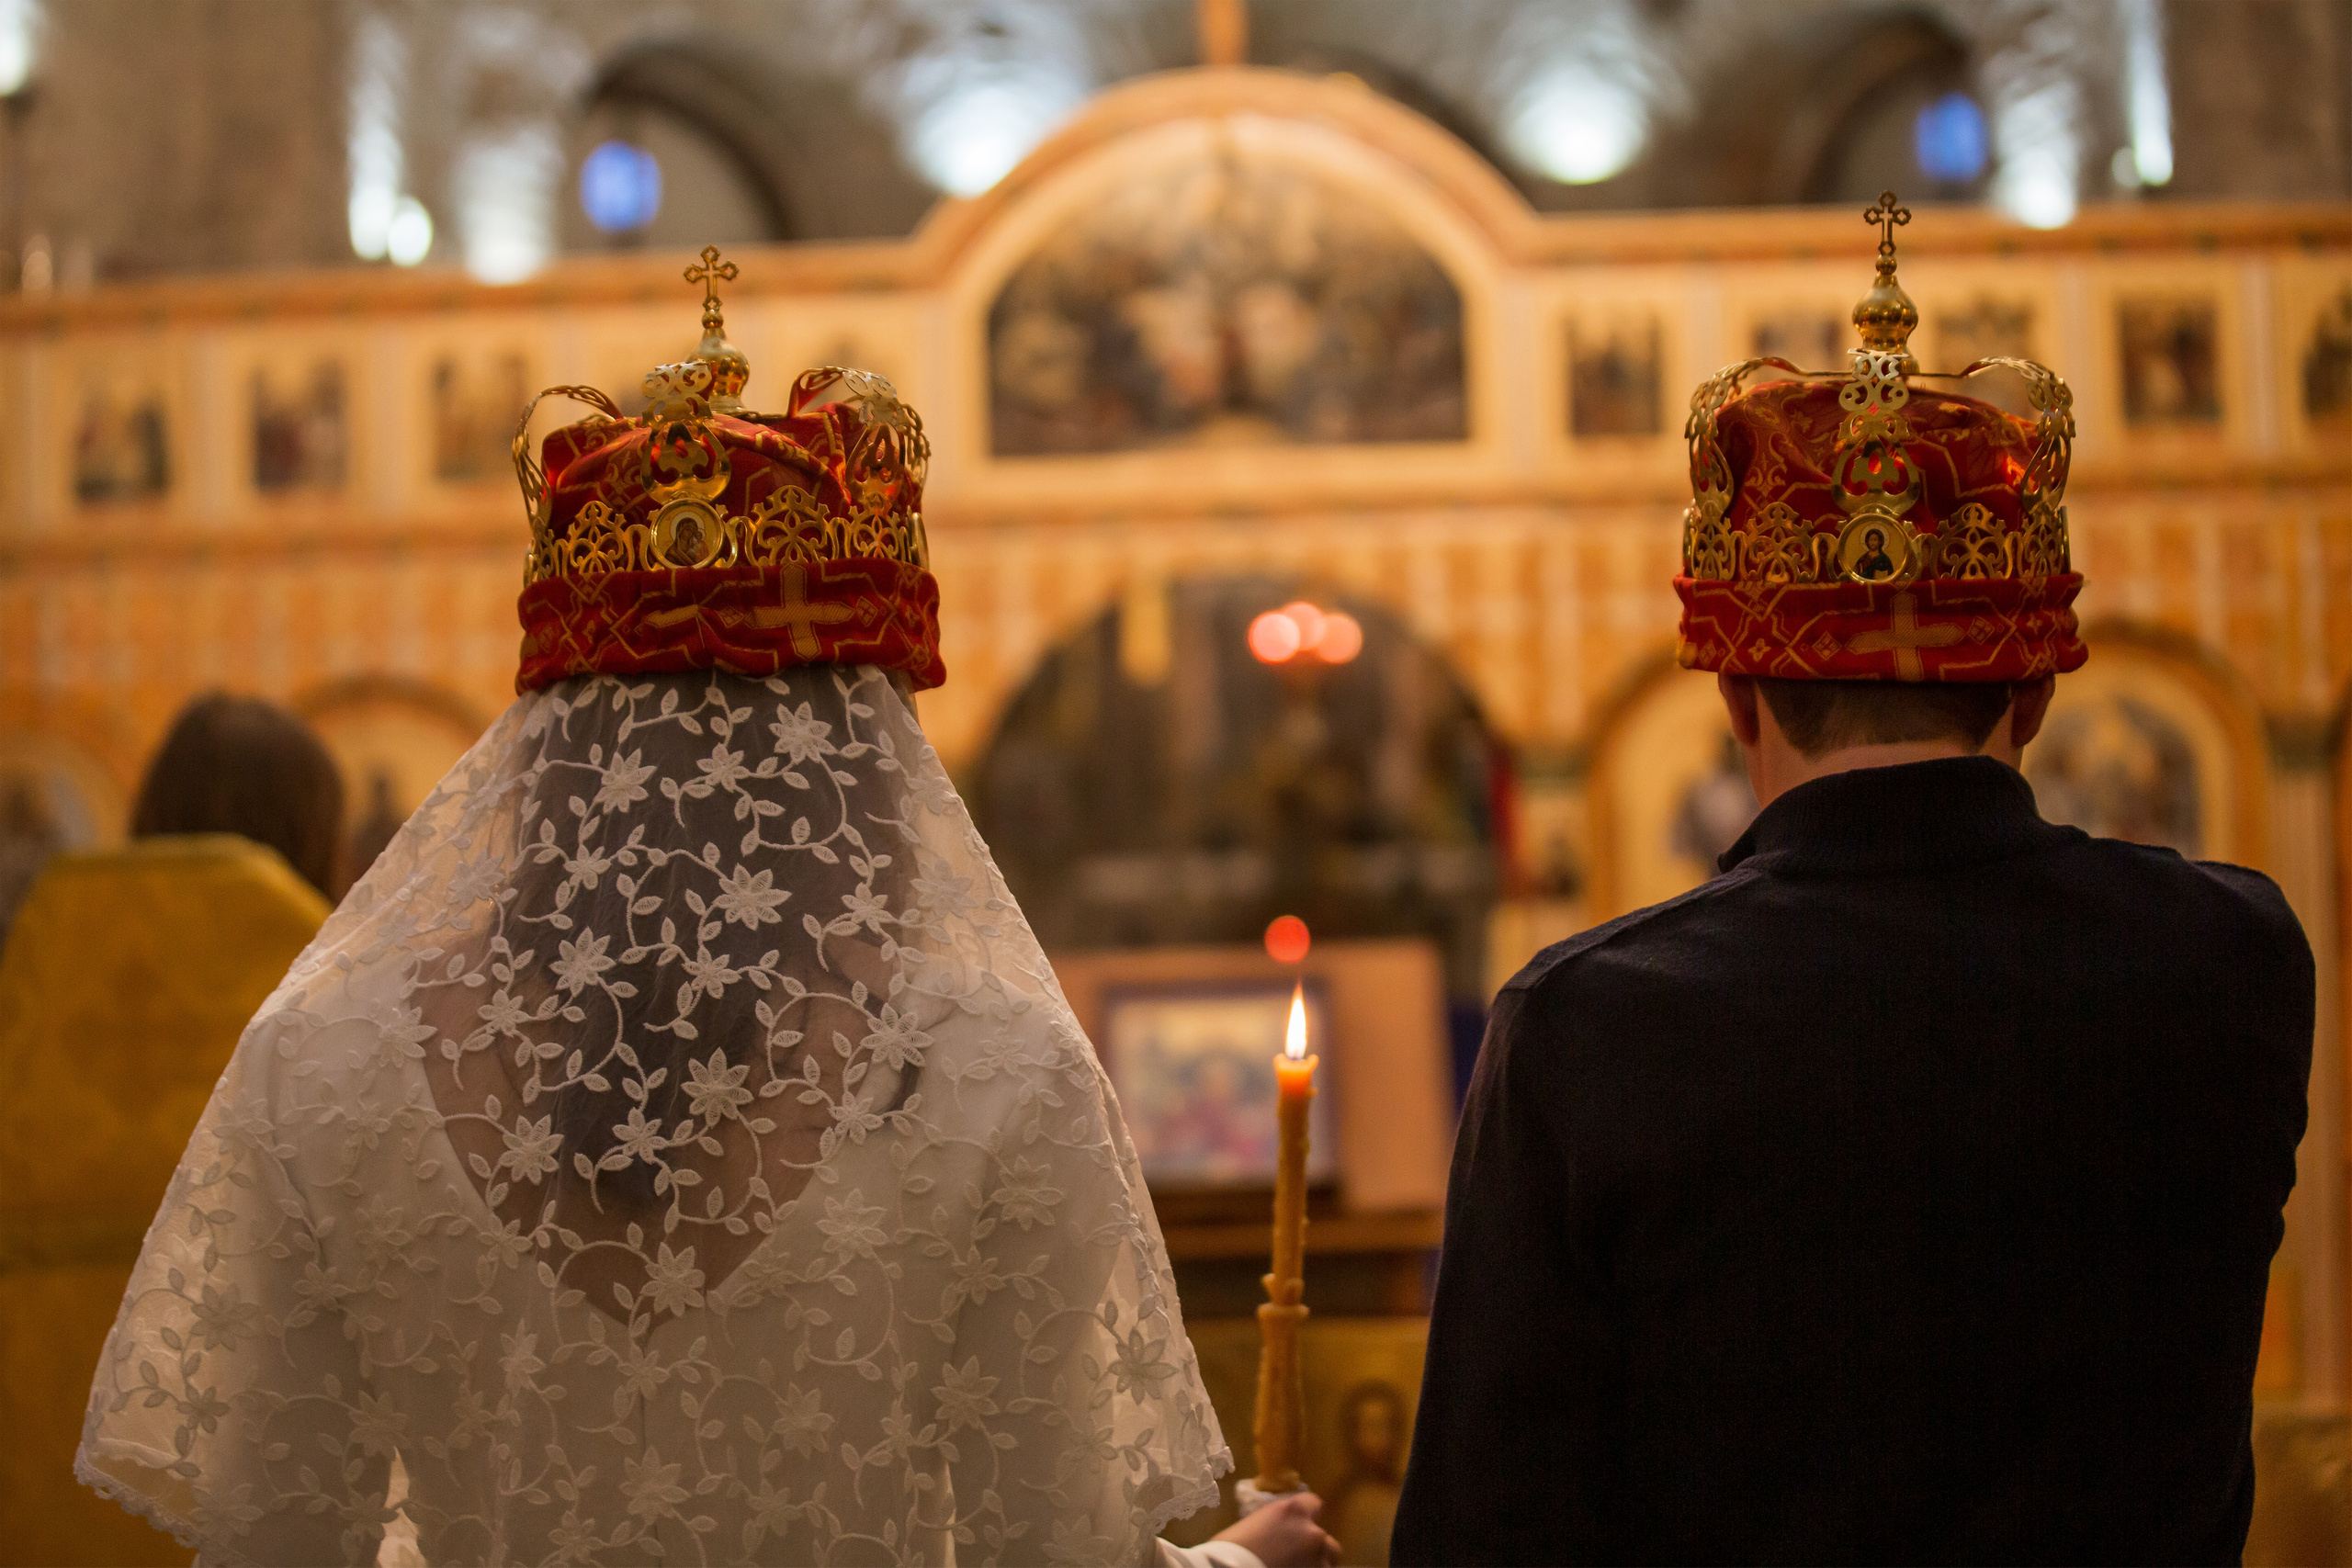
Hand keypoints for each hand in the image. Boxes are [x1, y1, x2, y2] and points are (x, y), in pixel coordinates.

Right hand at [1213, 1490, 1339, 1567]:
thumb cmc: (1230, 1550)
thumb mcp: (1252, 1526)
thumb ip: (1274, 1526)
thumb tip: (1277, 1535)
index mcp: (1293, 1511)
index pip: (1314, 1503)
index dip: (1307, 1516)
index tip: (1298, 1527)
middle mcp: (1312, 1533)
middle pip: (1326, 1539)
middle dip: (1315, 1548)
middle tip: (1296, 1558)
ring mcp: (1317, 1561)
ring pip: (1327, 1563)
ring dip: (1314, 1566)